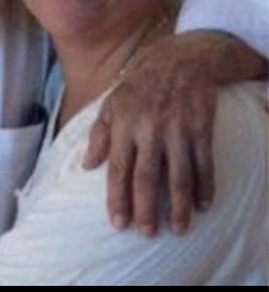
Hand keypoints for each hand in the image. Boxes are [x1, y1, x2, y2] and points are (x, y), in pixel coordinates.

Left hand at [86, 33, 221, 236]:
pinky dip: (205, 184)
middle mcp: (150, 128)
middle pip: (147, 176)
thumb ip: (99, 135)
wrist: (181, 58)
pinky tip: (204, 204)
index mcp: (124, 124)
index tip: (119, 224)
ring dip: (180, 205)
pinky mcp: (201, 126)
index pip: (118, 168)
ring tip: (179, 228)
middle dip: (146, 208)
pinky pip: (204, 161)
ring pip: (179, 174)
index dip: (117, 198)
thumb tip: (86, 166)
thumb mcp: (112, 103)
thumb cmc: (140, 84)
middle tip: (148, 233)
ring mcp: (177, 128)